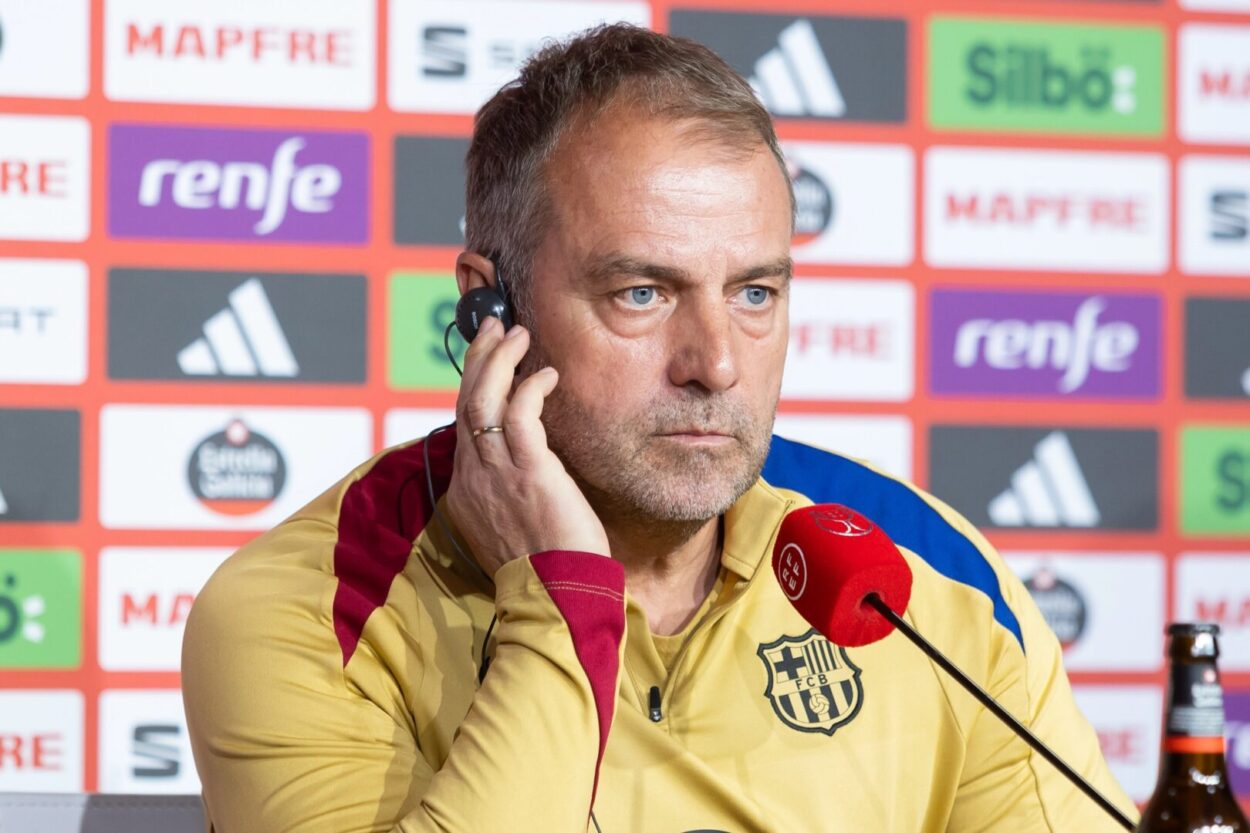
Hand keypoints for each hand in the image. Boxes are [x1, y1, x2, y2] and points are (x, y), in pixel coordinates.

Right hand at [444, 317, 610, 577]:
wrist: (554, 596)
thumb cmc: (546, 568)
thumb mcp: (515, 526)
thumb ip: (511, 492)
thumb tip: (528, 469)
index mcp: (468, 490)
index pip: (464, 424)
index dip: (474, 386)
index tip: (489, 360)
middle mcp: (473, 476)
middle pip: (465, 402)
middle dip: (478, 359)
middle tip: (493, 327)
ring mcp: (496, 472)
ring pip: (482, 399)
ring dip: (498, 360)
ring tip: (516, 333)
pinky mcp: (527, 470)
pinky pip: (519, 414)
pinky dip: (529, 387)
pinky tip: (547, 374)